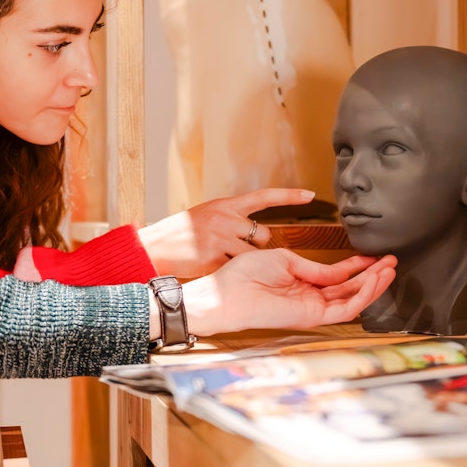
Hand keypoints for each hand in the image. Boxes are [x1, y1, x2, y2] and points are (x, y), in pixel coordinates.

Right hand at [138, 188, 314, 277]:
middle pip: (264, 235)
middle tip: (236, 249)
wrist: (155, 246)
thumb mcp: (206, 215)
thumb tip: (251, 227)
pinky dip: (231, 271)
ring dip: (247, 261)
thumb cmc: (181, 232)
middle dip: (258, 247)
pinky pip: (238, 268)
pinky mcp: (214, 256)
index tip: (310, 195)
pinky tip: (214, 267)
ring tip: (224, 258)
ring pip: (253, 254)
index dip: (289, 196)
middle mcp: (226, 217)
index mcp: (226, 204)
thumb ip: (230, 218)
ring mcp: (220, 237)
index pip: (264, 197)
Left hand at [180, 249, 396, 335]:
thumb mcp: (285, 260)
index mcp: (302, 283)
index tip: (375, 256)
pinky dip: (362, 296)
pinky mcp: (312, 317)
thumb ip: (314, 268)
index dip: (357, 266)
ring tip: (391, 269)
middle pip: (350, 290)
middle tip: (392, 261)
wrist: (227, 293)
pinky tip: (374, 281)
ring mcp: (313, 309)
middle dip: (373, 275)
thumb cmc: (245, 275)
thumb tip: (337, 271)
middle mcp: (310, 298)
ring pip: (352, 301)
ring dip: (373, 285)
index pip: (337, 277)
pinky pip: (345, 310)